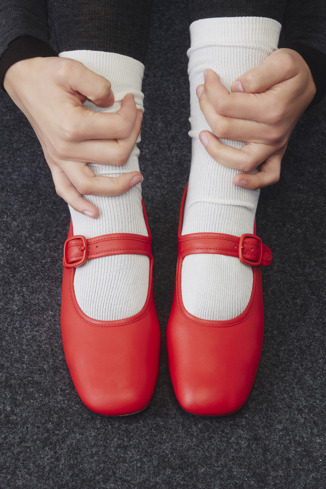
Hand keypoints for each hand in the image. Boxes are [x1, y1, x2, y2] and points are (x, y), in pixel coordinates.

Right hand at [4, 56, 142, 217]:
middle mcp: (66, 148)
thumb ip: (98, 85)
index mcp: (73, 125)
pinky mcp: (55, 163)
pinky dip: (80, 204)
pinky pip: (66, 191)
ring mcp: (59, 159)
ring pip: (94, 186)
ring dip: (119, 186)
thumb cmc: (46, 76)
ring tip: (137, 178)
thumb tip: (114, 102)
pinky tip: (95, 212)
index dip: (131, 113)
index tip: (130, 101)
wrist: (23, 83)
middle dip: (133, 137)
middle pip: (115, 156)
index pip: (119, 129)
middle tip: (134, 120)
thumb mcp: (72, 68)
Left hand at [196, 48, 316, 188]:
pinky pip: (268, 176)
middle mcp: (273, 132)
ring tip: (202, 134)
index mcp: (272, 108)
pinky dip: (252, 182)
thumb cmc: (291, 72)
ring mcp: (274, 146)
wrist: (307, 83)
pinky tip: (235, 180)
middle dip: (206, 108)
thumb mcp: (281, 61)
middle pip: (225, 128)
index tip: (208, 77)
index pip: (226, 104)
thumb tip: (237, 88)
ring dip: (215, 150)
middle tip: (202, 92)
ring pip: (239, 160)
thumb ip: (258, 74)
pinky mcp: (276, 154)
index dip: (211, 90)